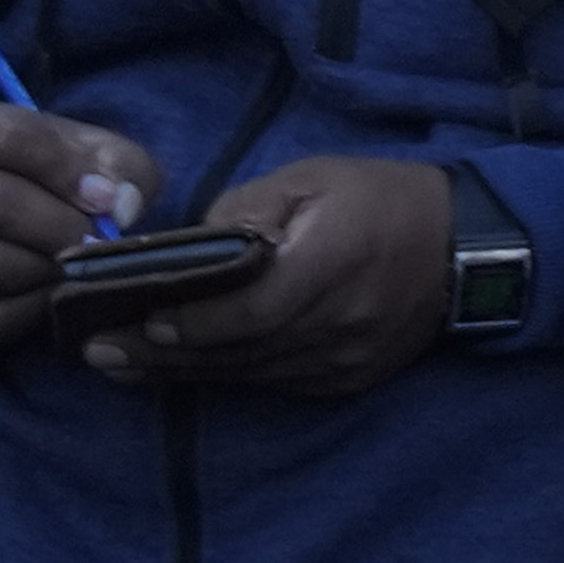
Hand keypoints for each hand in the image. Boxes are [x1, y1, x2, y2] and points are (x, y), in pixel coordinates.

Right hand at [0, 99, 154, 351]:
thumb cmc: (55, 173)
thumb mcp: (93, 151)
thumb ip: (119, 165)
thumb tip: (121, 206)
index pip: (15, 140)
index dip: (68, 170)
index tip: (105, 198)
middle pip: (2, 207)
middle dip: (66, 229)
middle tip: (101, 240)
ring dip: (51, 271)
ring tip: (77, 263)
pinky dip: (34, 310)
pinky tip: (54, 291)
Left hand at [86, 154, 454, 402]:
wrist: (468, 248)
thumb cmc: (381, 199)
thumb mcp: (313, 179)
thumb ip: (246, 212)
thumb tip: (186, 249)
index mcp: (332, 263)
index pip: (249, 308)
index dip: (189, 320)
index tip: (133, 319)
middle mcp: (338, 323)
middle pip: (237, 351)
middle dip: (160, 353)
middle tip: (95, 352)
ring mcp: (344, 362)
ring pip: (249, 375)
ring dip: (180, 372)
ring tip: (119, 365)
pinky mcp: (347, 382)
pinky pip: (273, 383)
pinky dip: (225, 376)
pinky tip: (182, 371)